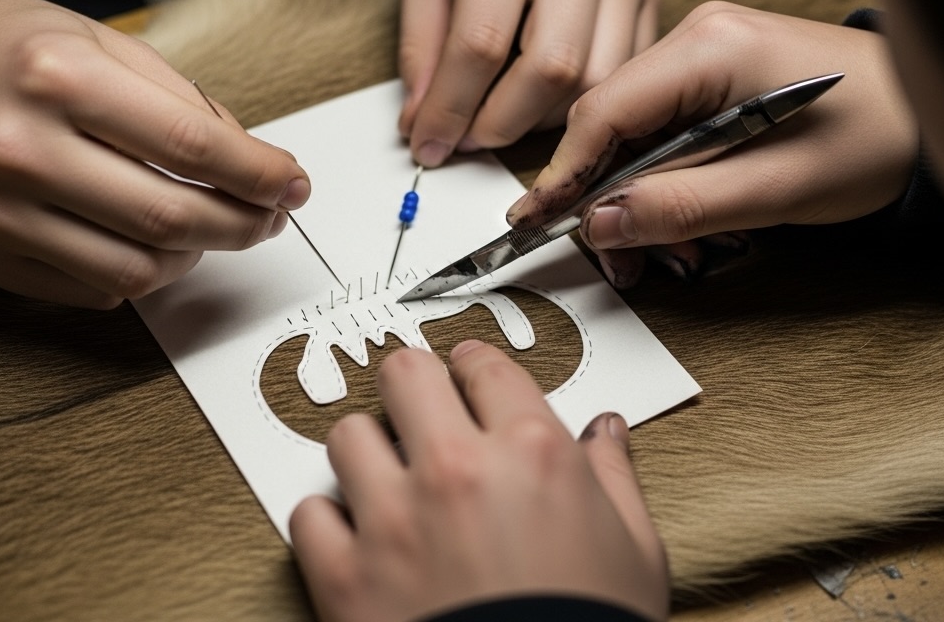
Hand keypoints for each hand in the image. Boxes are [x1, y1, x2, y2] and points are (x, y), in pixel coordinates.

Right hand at [0, 0, 309, 307]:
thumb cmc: (22, 57)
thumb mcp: (107, 46)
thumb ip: (186, 105)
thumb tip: (257, 169)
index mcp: (58, 78)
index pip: (191, 146)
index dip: (259, 174)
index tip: (293, 185)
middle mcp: (20, 148)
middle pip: (170, 219)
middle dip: (242, 224)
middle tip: (268, 216)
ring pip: (138, 271)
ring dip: (194, 257)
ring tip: (205, 227)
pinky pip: (95, 291)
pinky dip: (140, 273)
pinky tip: (145, 240)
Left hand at [290, 341, 668, 621]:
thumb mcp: (634, 552)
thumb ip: (614, 475)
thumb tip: (605, 429)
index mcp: (533, 454)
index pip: (485, 367)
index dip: (475, 367)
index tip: (468, 375)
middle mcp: (457, 471)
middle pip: (405, 373)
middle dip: (413, 384)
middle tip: (418, 406)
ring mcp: (394, 520)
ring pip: (348, 435)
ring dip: (367, 452)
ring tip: (388, 479)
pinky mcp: (345, 575)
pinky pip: (309, 515)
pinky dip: (329, 524)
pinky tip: (358, 540)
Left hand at [399, 0, 659, 166]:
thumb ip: (422, 44)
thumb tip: (423, 124)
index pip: (482, 43)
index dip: (451, 109)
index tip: (429, 143)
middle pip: (551, 69)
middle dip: (503, 124)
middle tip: (469, 139)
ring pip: (596, 80)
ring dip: (543, 119)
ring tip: (503, 115)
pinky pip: (622, 72)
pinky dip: (580, 102)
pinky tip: (542, 99)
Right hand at [506, 1, 918, 286]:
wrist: (935, 120)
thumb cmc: (878, 140)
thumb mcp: (779, 187)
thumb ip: (684, 206)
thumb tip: (601, 224)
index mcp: (710, 48)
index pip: (603, 111)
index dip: (564, 175)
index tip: (535, 223)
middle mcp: (698, 38)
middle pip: (612, 124)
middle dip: (606, 200)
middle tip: (619, 264)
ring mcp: (705, 56)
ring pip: (634, 136)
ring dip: (639, 199)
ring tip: (666, 254)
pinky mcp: (714, 79)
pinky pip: (664, 135)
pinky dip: (664, 184)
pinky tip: (684, 223)